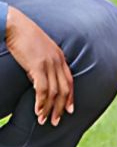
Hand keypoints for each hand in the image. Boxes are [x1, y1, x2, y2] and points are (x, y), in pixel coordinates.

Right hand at [5, 7, 73, 126]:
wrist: (14, 25)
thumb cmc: (23, 36)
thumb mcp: (38, 50)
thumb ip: (42, 63)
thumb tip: (37, 78)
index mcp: (60, 57)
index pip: (70, 81)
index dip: (70, 97)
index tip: (69, 110)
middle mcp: (58, 61)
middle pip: (64, 89)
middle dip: (61, 107)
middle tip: (56, 122)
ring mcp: (49, 63)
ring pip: (54, 92)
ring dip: (49, 108)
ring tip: (44, 120)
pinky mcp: (37, 65)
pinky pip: (42, 88)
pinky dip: (41, 102)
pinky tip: (37, 111)